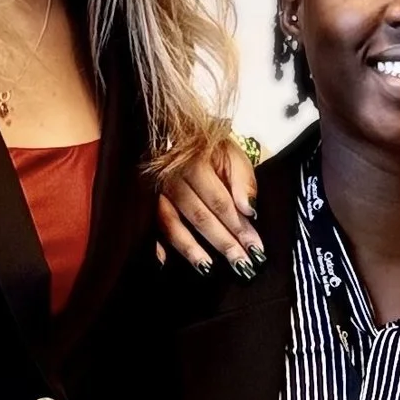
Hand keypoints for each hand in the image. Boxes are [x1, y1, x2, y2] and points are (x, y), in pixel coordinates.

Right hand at [157, 133, 262, 274]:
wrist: (176, 132)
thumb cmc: (208, 146)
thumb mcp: (232, 153)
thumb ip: (243, 180)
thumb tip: (249, 210)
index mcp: (196, 164)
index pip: (222, 203)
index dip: (239, 228)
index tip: (256, 249)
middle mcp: (173, 178)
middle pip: (200, 217)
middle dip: (223, 244)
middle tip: (242, 265)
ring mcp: (156, 190)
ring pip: (172, 224)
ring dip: (190, 249)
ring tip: (207, 268)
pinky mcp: (144, 198)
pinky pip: (148, 224)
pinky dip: (155, 244)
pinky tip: (164, 262)